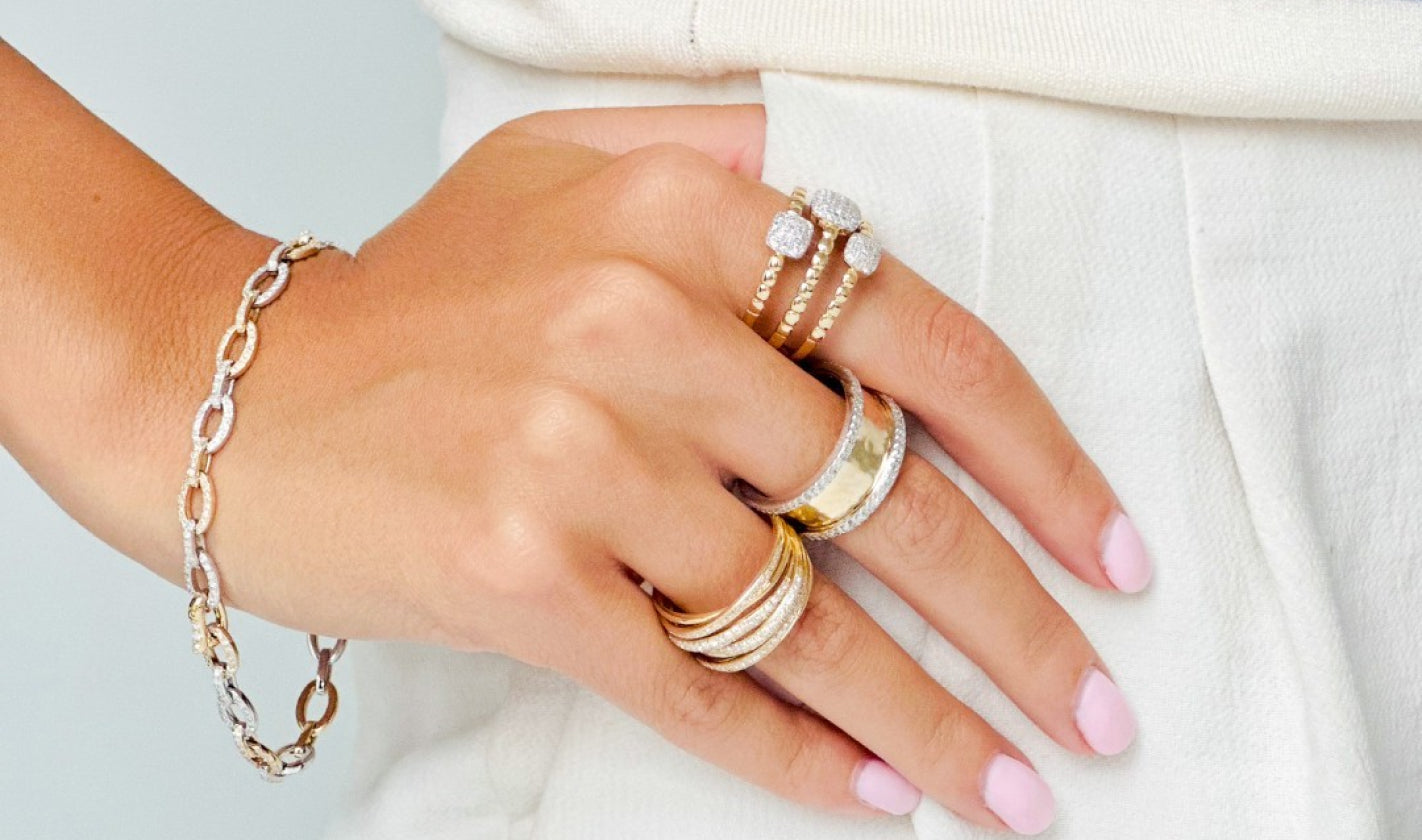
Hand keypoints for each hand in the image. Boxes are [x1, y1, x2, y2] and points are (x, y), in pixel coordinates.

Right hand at [137, 105, 1148, 829]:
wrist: (229, 391)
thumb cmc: (415, 294)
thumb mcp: (567, 169)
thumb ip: (725, 167)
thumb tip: (873, 218)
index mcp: (683, 218)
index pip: (925, 347)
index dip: (1042, 463)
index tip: (1109, 552)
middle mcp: (640, 329)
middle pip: (891, 502)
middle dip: (1018, 622)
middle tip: (1097, 703)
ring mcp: (579, 460)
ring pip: (810, 616)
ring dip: (931, 719)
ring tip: (1016, 785)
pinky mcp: (521, 576)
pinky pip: (701, 686)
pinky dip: (802, 754)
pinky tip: (879, 796)